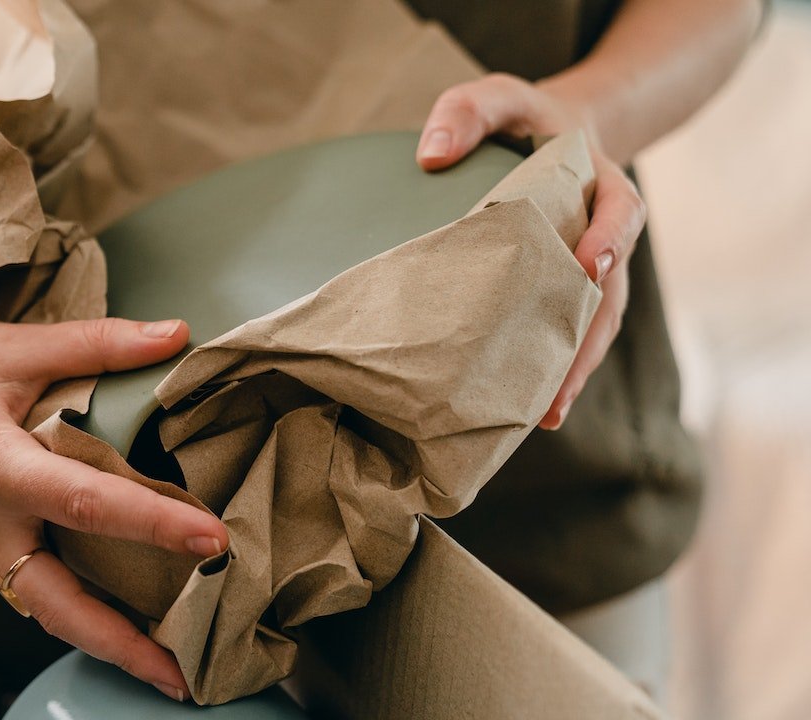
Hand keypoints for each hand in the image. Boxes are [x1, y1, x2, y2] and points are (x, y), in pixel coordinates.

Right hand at [0, 310, 229, 701]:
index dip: (152, 525)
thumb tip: (179, 334)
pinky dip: (72, 593)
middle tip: (183, 676)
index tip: (212, 542)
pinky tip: (119, 601)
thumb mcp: (23, 345)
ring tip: (166, 662)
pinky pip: (26, 578)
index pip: (84, 505)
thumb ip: (101, 344)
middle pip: (53, 601)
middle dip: (119, 645)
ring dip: (101, 635)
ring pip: (40, 603)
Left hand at [414, 73, 645, 428]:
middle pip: (609, 297)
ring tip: (543, 415)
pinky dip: (549, 369)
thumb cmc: (522, 119)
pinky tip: (522, 408)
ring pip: (591, 327)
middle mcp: (605, 239)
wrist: (550, 135)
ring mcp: (588, 272)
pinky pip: (564, 334)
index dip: (608, 242)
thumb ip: (469, 111)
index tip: (589, 267)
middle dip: (586, 344)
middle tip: (558, 389)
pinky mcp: (562, 293)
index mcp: (602, 188)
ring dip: (570, 371)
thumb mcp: (499, 96)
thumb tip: (430, 155)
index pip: (619, 216)